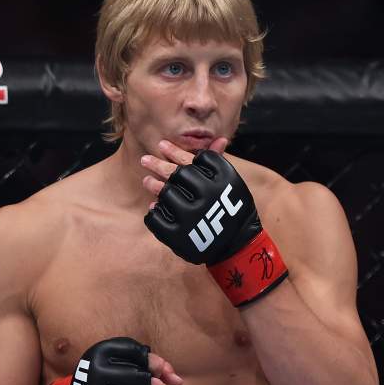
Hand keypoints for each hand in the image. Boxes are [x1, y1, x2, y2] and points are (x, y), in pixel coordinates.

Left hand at [142, 143, 291, 306]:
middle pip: (175, 174)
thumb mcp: (232, 184)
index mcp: (220, 180)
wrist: (238, 246)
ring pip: (165, 194)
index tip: (162, 145)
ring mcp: (190, 216)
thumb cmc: (234, 210)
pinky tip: (154, 207)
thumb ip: (220, 163)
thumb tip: (219, 138)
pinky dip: (155, 211)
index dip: (175, 151)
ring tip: (146, 180)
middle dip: (158, 164)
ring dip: (153, 185)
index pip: (191, 160)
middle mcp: (206, 196)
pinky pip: (158, 218)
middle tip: (145, 159)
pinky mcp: (178, 235)